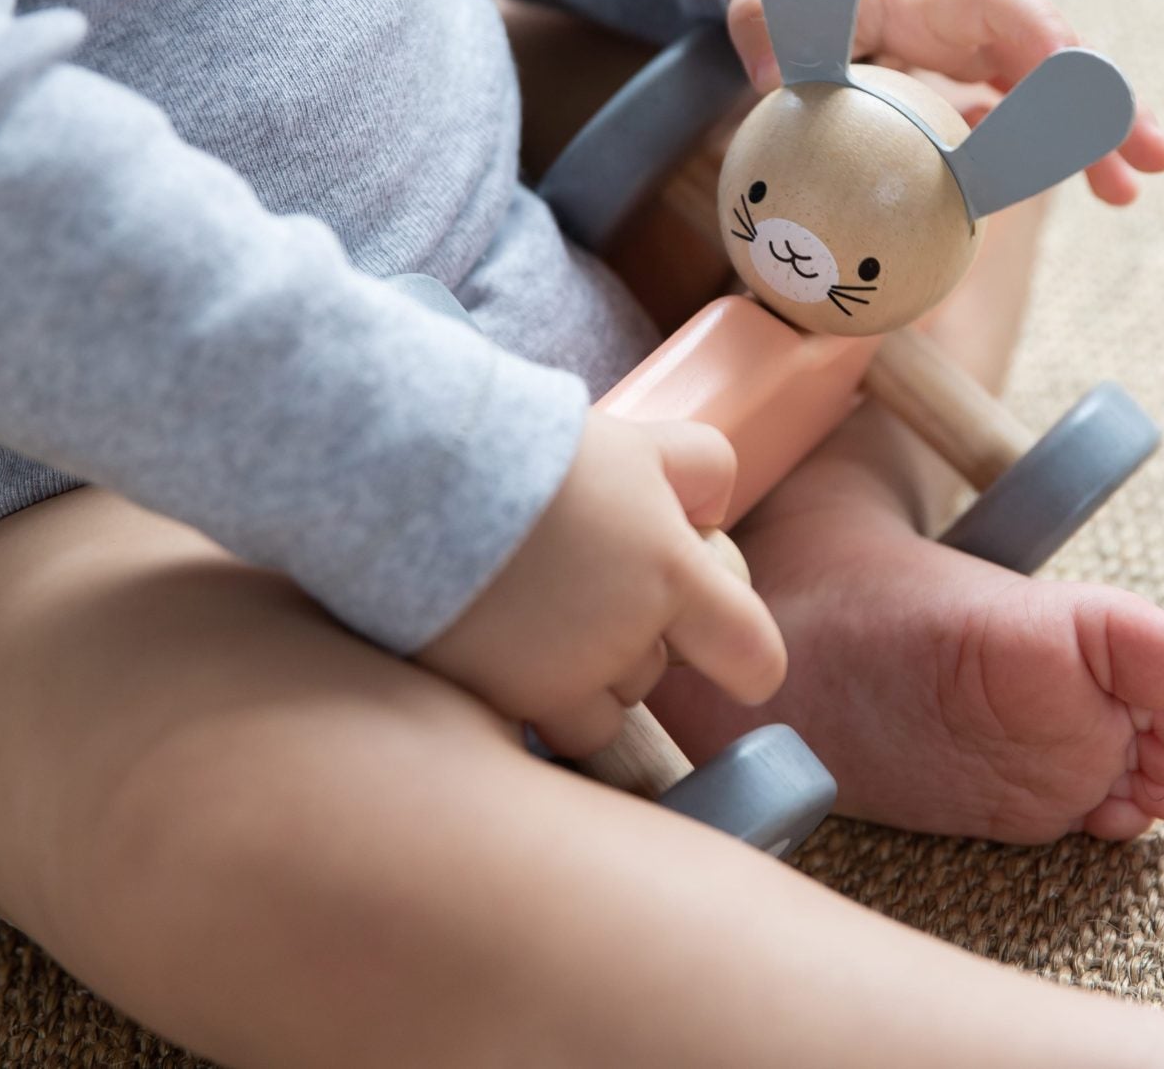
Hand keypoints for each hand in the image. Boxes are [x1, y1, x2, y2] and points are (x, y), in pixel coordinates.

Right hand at [415, 409, 785, 756]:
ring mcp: (548, 683)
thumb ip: (700, 470)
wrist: (411, 471)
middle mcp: (618, 644)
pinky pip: (524, 721)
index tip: (739, 659)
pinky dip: (517, 694)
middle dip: (630, 640)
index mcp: (668, 577)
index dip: (752, 662)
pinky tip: (486, 640)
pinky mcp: (483, 701)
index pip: (750, 655)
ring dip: (576, 679)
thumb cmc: (530, 450)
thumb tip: (712, 516)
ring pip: (592, 716)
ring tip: (527, 613)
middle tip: (579, 581)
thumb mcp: (638, 441)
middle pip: (651, 674)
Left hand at [726, 0, 1163, 204]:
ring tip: (1129, 188)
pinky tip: (1098, 185)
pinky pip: (1034, 117)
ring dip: (1099, 137)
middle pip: (1055, 57)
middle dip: (1105, 104)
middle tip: (1151, 155)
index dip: (1042, 40)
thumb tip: (775, 81)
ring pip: (1058, 93)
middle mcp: (984, 18)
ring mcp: (994, 52)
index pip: (1004, 5)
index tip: (1075, 80)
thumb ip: (767, 22)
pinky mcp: (990, 82)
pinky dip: (1063, 151)